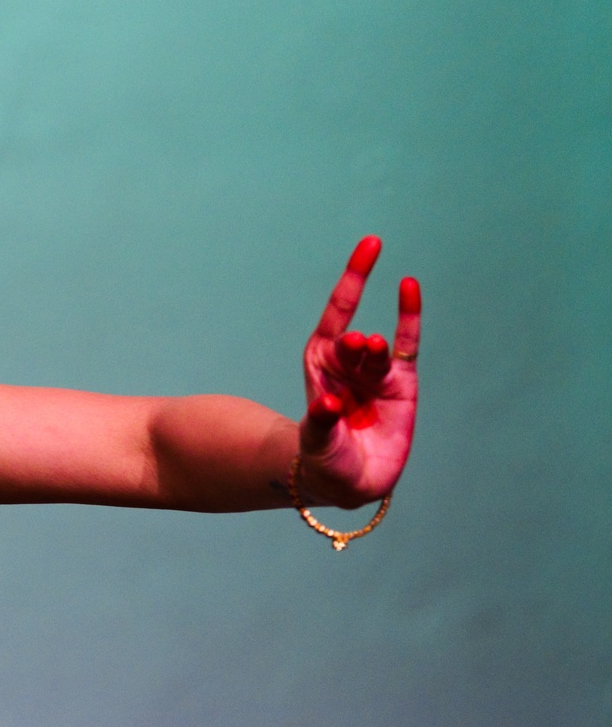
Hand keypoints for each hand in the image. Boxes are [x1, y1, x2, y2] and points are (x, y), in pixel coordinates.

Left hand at [299, 236, 421, 506]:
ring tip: (371, 350)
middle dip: (354, 343)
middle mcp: (346, 363)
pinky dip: (409, 319)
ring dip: (376, 349)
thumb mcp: (316, 442)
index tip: (371, 247)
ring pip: (379, 350)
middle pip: (352, 339)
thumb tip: (328, 406)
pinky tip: (409, 288)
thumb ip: (321, 423)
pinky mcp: (401, 385)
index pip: (335, 317)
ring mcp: (374, 372)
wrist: (348, 480)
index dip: (352, 282)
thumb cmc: (323, 457)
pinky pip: (407, 347)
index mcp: (320, 366)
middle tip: (357, 347)